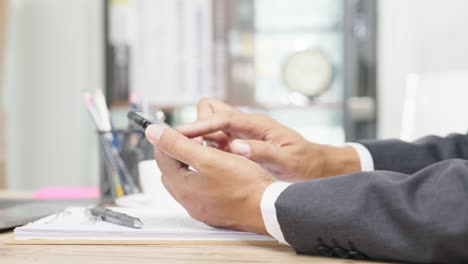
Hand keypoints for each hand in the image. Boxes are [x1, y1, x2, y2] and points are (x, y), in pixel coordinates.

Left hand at [145, 124, 272, 234]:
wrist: (268, 209)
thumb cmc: (244, 185)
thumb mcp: (209, 157)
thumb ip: (178, 144)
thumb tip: (153, 133)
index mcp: (183, 187)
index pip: (162, 157)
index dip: (167, 139)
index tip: (177, 128)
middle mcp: (189, 201)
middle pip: (171, 170)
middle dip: (177, 152)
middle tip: (191, 139)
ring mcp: (201, 209)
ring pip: (186, 181)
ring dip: (190, 165)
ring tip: (205, 152)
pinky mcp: (214, 212)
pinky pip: (199, 191)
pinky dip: (202, 177)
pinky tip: (216, 171)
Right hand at [178, 99, 360, 181]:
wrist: (314, 166)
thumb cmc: (304, 162)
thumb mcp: (288, 161)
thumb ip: (263, 152)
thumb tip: (236, 147)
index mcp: (257, 124)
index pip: (222, 117)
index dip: (201, 125)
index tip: (182, 135)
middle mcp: (246, 125)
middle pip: (211, 111)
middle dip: (199, 125)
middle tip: (194, 148)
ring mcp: (241, 133)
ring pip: (210, 125)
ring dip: (201, 137)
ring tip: (196, 158)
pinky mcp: (239, 144)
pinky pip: (215, 140)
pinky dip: (207, 148)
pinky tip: (206, 163)